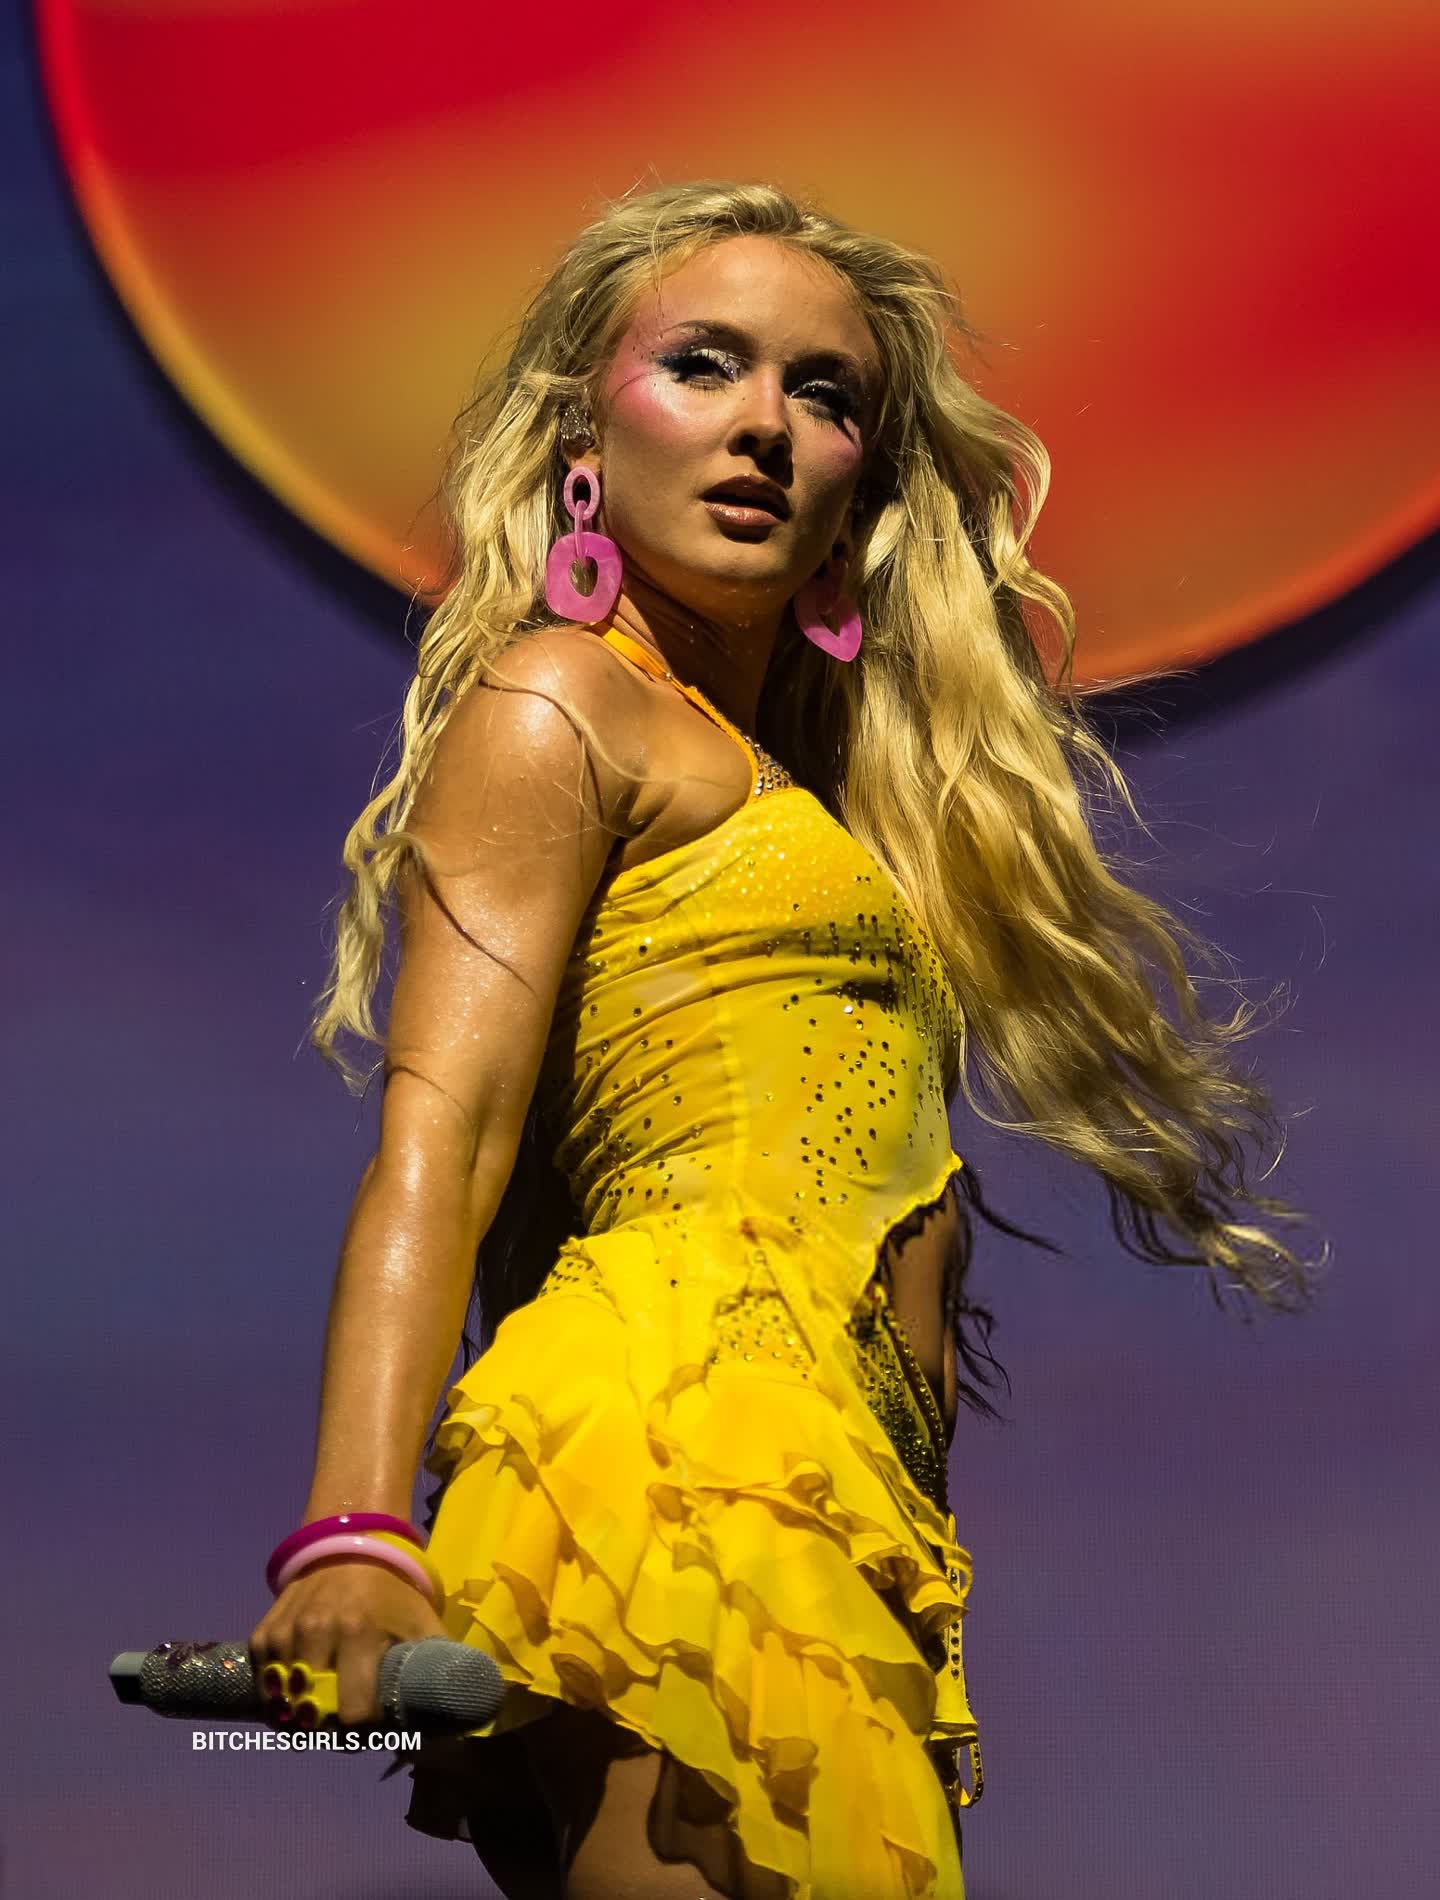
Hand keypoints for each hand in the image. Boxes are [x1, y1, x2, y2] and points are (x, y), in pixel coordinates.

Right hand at [249, 1558, 447, 1726]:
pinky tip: (296, 1693)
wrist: (350, 1546)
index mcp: (360, 1633)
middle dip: (330, 1728)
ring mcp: (286, 1633)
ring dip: (300, 1715)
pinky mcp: (265, 1632)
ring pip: (283, 1704)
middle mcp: (317, 1633)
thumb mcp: (423, 1622)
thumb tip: (460, 1708)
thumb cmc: (393, 1592)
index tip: (372, 1730)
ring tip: (321, 1711)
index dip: (363, 1731)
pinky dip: (276, 1695)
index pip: (351, 1713)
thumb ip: (439, 1664)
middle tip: (345, 1722)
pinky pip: (263, 1682)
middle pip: (313, 1715)